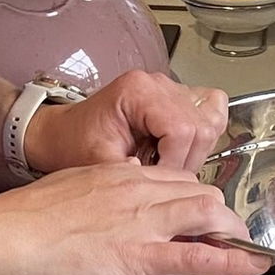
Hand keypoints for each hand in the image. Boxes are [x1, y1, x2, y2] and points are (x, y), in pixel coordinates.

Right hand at [0, 161, 270, 274]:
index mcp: (121, 173)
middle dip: (218, 211)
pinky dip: (229, 259)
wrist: (11, 235)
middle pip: (198, 191)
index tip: (201, 207)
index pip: (174, 176)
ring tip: (245, 246)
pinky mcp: (140, 255)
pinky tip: (251, 264)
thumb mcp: (71, 187)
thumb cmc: (28, 218)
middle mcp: (139, 190)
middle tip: (227, 230)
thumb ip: (98, 192)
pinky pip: (196, 255)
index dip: (194, 194)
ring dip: (230, 230)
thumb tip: (105, 203)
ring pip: (206, 213)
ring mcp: (143, 222)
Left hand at [22, 71, 228, 174]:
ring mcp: (168, 87)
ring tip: (170, 163)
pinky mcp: (174, 96)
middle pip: (202, 124)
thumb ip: (134, 176)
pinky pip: (209, 108)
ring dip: (198, 148)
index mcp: (137, 92)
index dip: (176, 162)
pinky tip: (181, 149)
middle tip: (165, 176)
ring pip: (212, 116)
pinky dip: (203, 132)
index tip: (161, 180)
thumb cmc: (74, 144)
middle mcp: (156, 84)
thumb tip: (169, 190)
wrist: (62, 134)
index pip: (182, 129)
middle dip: (188, 159)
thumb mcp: (99, 164)